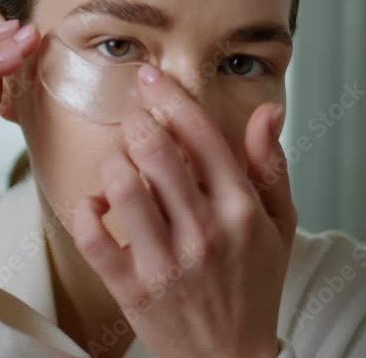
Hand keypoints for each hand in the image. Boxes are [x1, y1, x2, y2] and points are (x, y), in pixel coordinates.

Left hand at [72, 64, 295, 357]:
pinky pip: (92, 235)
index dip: (171, 97)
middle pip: (155, 152)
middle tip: (133, 119)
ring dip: (112, 163)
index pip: (202, 135)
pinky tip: (98, 203)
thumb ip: (271, 165)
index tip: (150, 77)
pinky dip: (85, 209)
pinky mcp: (130, 288)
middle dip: (136, 122)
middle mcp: (204, 232)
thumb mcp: (280, 224)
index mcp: (241, 209)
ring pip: (122, 187)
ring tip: (119, 164)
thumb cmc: (254, 285)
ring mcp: (165, 262)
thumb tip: (268, 110)